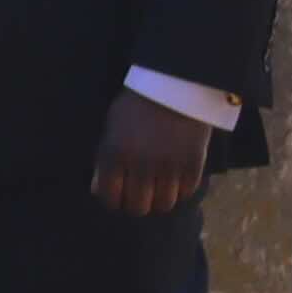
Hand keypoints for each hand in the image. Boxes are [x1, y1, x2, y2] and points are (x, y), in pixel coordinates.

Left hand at [92, 87, 219, 216]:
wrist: (176, 85)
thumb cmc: (137, 105)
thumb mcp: (112, 127)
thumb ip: (105, 159)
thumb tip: (98, 189)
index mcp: (114, 154)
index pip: (108, 197)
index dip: (113, 201)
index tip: (118, 197)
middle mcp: (140, 165)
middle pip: (137, 207)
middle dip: (136, 204)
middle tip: (140, 196)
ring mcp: (168, 167)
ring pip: (163, 204)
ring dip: (160, 199)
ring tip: (159, 188)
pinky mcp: (193, 165)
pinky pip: (186, 193)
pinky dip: (181, 190)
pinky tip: (176, 179)